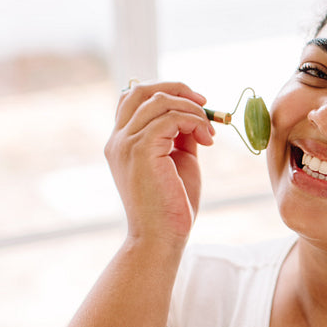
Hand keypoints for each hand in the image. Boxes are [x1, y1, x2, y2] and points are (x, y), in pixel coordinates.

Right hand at [105, 81, 214, 245]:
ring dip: (192, 109)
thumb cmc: (171, 206)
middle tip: (204, 102)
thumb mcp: (178, 160)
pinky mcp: (140, 150)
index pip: (132, 98)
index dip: (164, 91)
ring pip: (159, 101)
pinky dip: (194, 122)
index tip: (195, 103)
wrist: (161, 238)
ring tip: (209, 132)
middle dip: (176, 88)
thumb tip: (195, 112)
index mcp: (122, 142)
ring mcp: (126, 143)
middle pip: (140, 90)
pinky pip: (170, 118)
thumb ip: (181, 135)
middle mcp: (118, 139)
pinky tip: (206, 140)